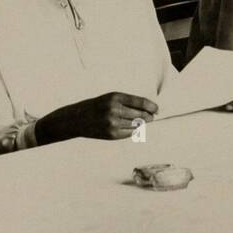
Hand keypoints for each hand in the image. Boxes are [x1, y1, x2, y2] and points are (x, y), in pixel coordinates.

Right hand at [38, 91, 158, 142]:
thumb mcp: (110, 98)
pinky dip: (133, 130)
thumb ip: (128, 102)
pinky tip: (130, 127)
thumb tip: (149, 109)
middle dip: (149, 116)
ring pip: (137, 125)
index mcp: (115, 97)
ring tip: (140, 121)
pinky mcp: (112, 134)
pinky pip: (130, 133)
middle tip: (151, 117)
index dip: (152, 107)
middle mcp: (114, 109)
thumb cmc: (96, 106)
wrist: (75, 119)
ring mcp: (113, 123)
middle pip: (142, 115)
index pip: (141, 102)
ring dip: (142, 124)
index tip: (157, 109)